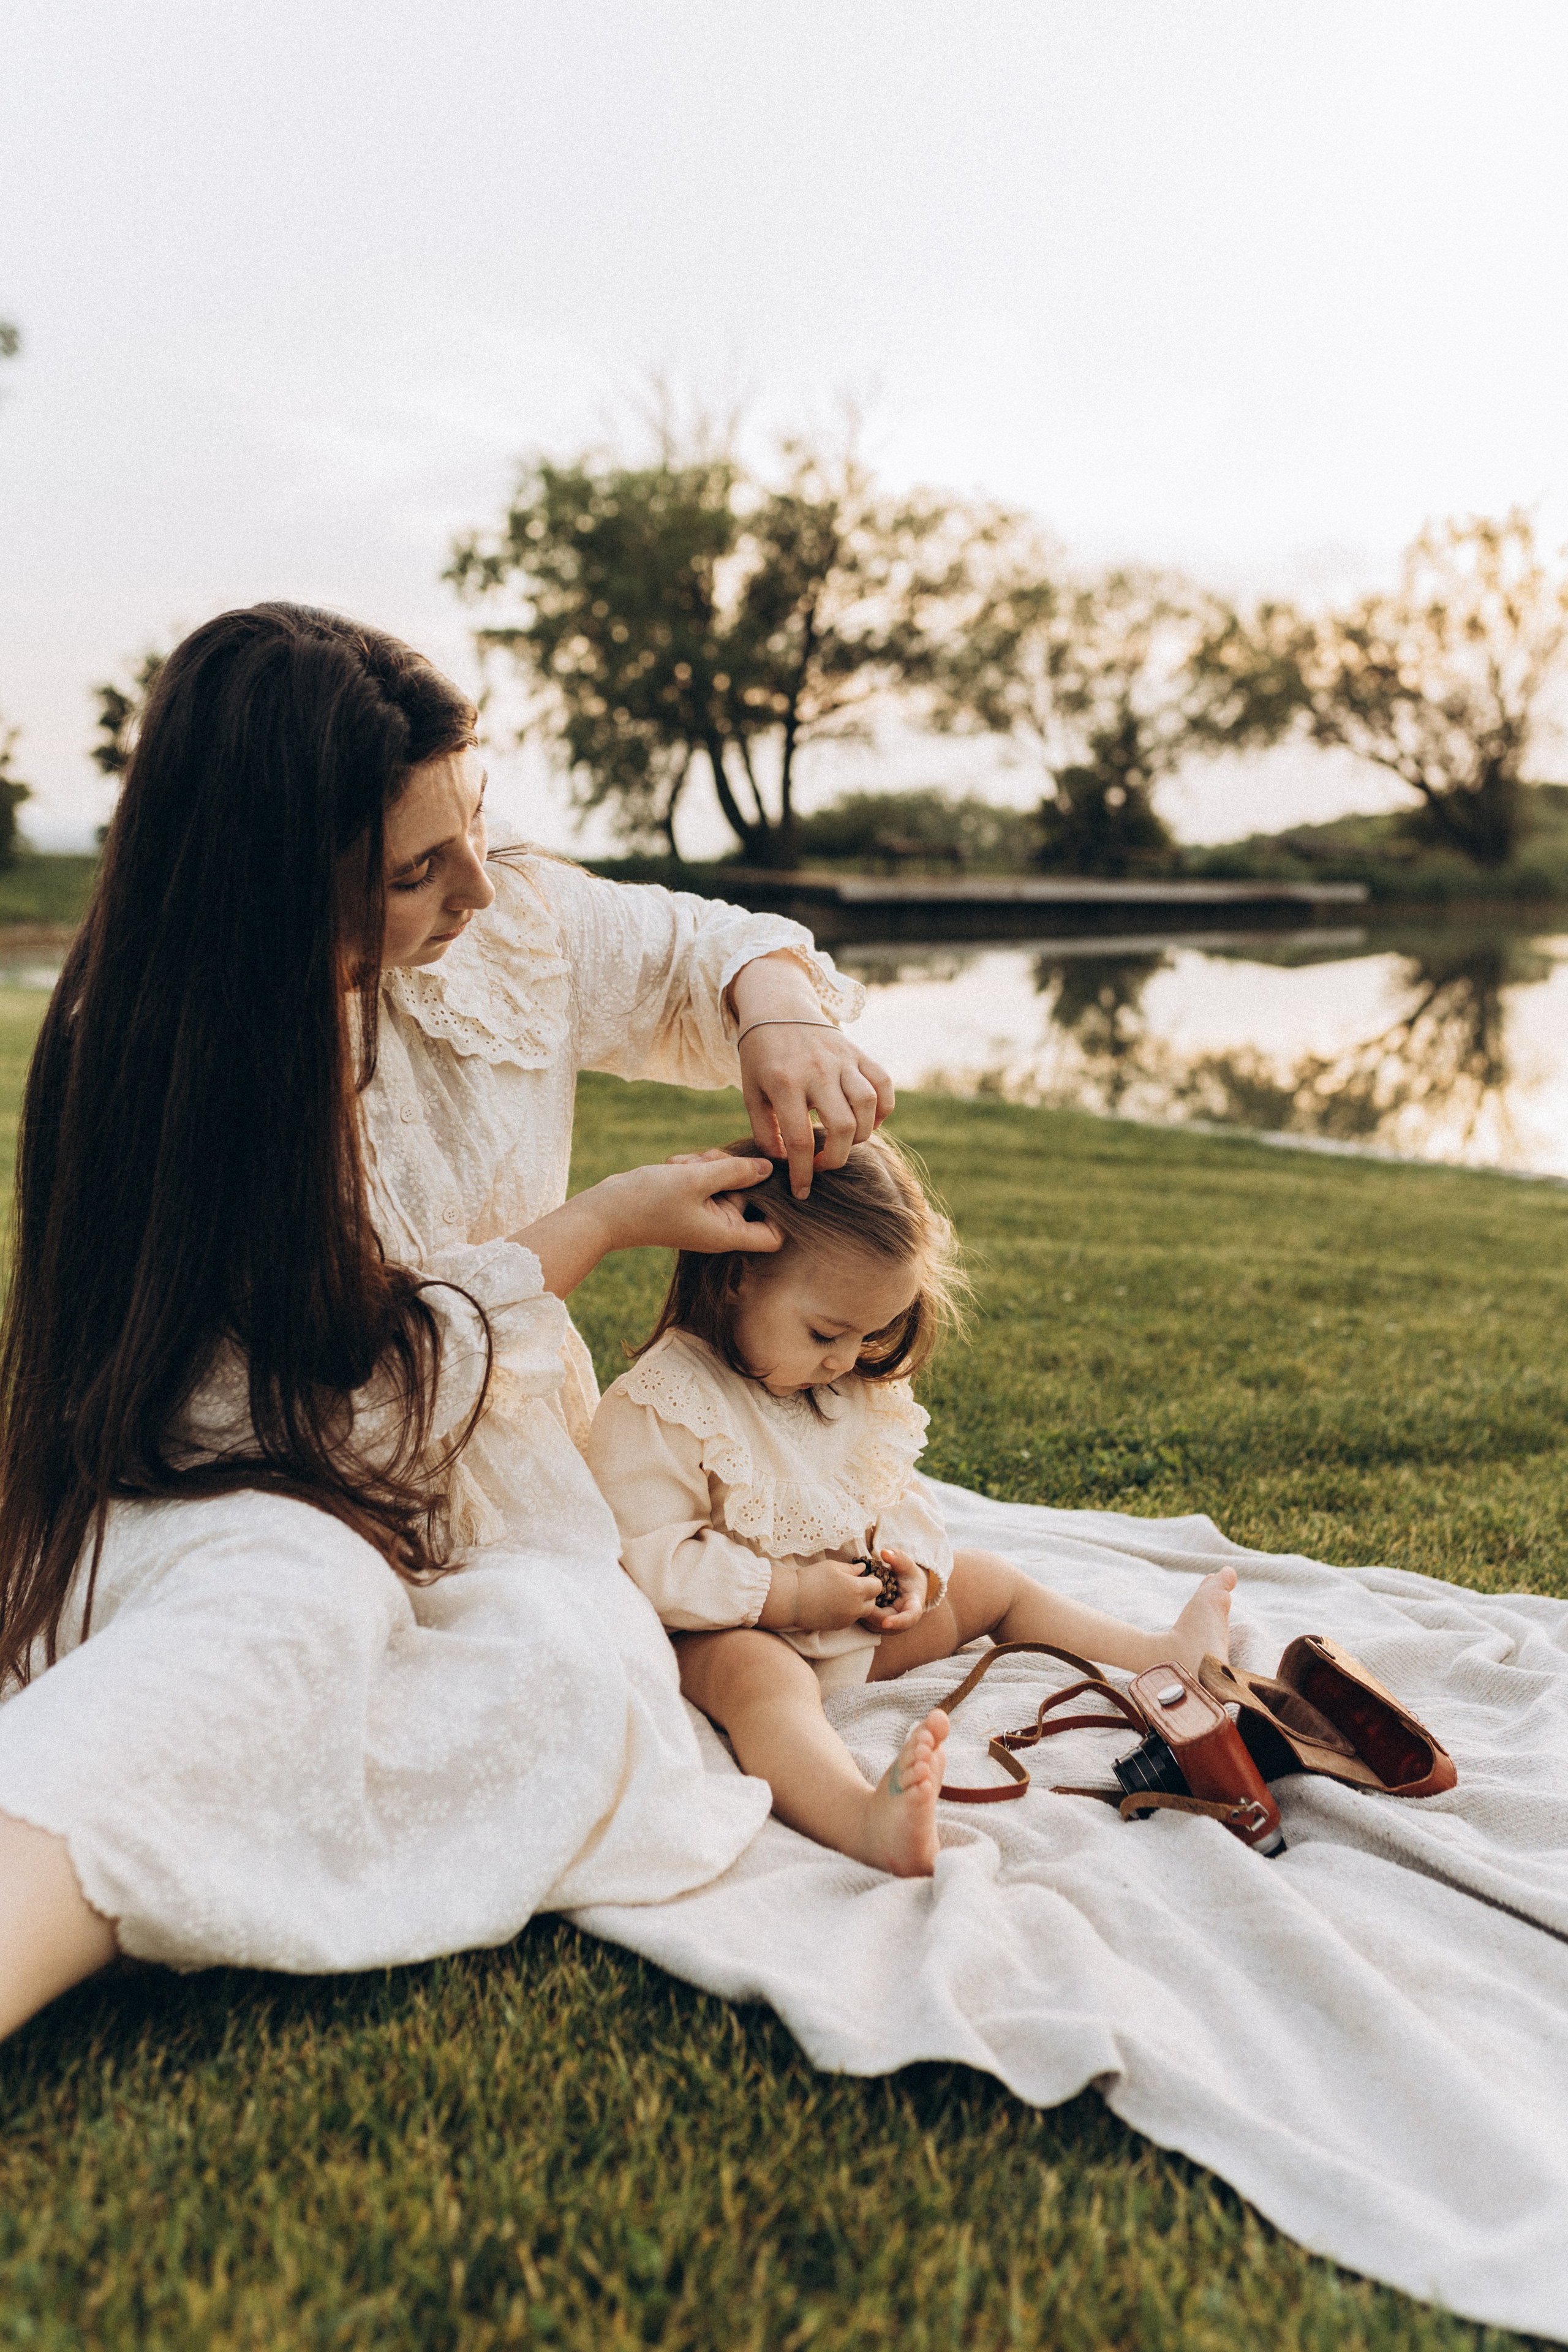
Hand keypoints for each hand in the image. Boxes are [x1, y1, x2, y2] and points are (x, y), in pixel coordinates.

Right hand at [593, 1158, 782, 1256]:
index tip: (773, 1182)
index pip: (774, 1236)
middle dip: (733, 1171)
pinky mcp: (690, 1200)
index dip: (782, 1212)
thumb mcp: (696, 1179)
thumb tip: (769, 1168)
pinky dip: (694, 1166)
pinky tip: (674, 1166)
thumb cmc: (648, 1201)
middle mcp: (720, 1226)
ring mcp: (705, 1213)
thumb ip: (736, 1171)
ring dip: (709, 1163)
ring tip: (684, 1164)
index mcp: (727, 1233)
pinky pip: (706, 1177)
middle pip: (750, 1194)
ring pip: (726, 1179)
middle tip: (710, 1161)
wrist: (604, 1211)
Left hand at [729, 954, 893, 1198]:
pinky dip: (882, 1109)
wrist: (778, 1007)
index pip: (799, 1139)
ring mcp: (841, 1059)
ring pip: (867, 1106)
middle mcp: (817, 1070)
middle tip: (822, 1164)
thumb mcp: (751, 1093)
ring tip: (842, 1141)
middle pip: (842, 1126)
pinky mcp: (858, 1052)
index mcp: (784, 1082)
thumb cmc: (761, 1057)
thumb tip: (785, 1163)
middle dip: (836, 1158)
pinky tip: (867, 1120)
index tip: (802, 1190)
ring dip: (860, 1135)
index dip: (803, 1172)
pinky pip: (883, 1083)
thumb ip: (765, 1131)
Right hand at [763, 1557, 886, 1632]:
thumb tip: (863, 1569)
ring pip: (862, 1612)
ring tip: (843, 1594)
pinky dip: (848, 1612)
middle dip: (867, 1593)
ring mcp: (848, 1619)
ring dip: (859, 1604)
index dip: (872, 1580)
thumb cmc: (812, 1578)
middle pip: (873, 1601)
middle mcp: (856, 1607)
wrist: (792, 1600)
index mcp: (857, 1589)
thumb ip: (852, 1569)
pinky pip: (851, 1618)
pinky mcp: (839, 1626)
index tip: (862, 1576)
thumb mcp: (833, 1567)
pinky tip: (835, 1604)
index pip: (878, 1586)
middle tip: (854, 1585)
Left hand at [857, 1546, 927, 1633]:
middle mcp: (902, 1621)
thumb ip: (898, 1558)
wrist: (907, 1587)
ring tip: (854, 1594)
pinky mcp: (878, 1625)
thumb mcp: (907, 1565)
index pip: (909, 1618)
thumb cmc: (908, 1576)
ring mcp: (890, 1626)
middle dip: (870, 1610)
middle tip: (856, 1594)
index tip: (886, 1623)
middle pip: (884, 1622)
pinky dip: (859, 1612)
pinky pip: (867, 1622)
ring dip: (862, 1611)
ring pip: (873, 1624)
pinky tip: (853, 1599)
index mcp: (913, 1607)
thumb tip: (885, 1552)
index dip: (898, 1622)